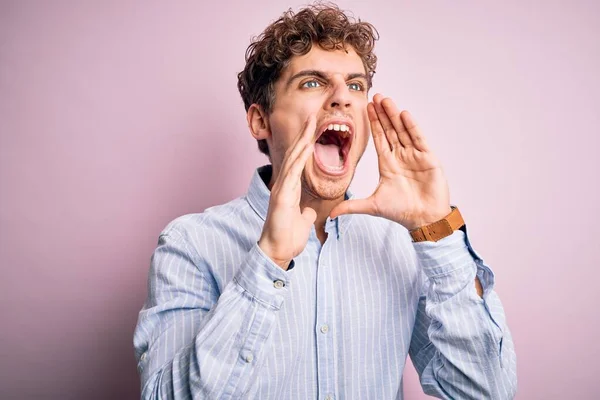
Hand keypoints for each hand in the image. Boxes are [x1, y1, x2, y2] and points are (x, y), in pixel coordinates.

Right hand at [258, 116, 317, 269]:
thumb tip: (308, 212)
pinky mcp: (282, 196)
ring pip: (293, 159)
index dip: (306, 144)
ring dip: (302, 140)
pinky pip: (292, 174)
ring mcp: (282, 188)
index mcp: (290, 188)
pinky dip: (299, 159)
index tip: (314, 129)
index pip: (299, 161)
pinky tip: (306, 146)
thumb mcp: (301, 222)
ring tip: (311, 123)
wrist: (277, 251)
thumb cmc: (287, 238)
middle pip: (295, 154)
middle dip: (305, 134)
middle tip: (313, 116)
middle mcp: (284, 184)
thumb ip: (304, 213)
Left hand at [330, 94, 450, 229]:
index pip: (379, 138)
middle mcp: (401, 157)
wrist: (424, 220)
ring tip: (387, 100)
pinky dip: (411, 127)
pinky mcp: (428, 159)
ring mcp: (415, 156)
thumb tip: (330, 215)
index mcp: (388, 164)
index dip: (373, 123)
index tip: (367, 108)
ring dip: (394, 115)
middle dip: (383, 113)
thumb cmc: (401, 212)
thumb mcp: (372, 206)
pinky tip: (403, 114)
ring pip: (403, 131)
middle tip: (376, 96)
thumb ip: (351, 206)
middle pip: (390, 130)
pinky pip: (418, 139)